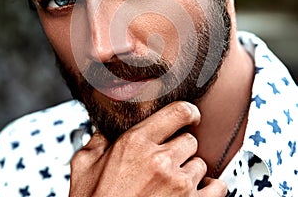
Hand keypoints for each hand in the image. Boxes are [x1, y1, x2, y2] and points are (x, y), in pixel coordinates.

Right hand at [69, 101, 226, 195]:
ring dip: (189, 170)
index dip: (188, 111)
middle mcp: (160, 161)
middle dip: (180, 148)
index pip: (178, 112)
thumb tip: (106, 129)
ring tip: (171, 182)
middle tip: (167, 160)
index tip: (189, 116)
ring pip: (200, 163)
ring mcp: (179, 186)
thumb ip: (97, 140)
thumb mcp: (84, 166)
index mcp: (136, 143)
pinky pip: (217, 187)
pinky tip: (194, 192)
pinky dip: (209, 188)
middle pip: (190, 140)